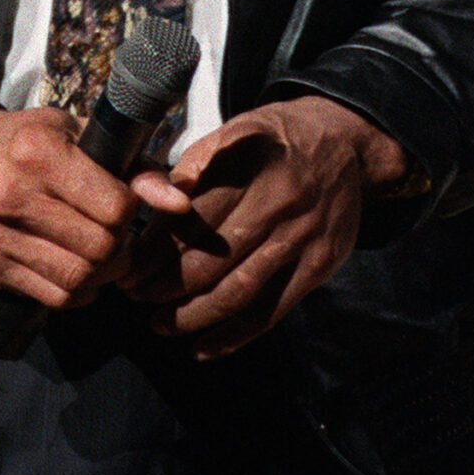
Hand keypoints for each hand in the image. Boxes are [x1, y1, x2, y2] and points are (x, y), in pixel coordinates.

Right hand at [0, 104, 190, 311]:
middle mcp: (10, 192)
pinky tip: (73, 267)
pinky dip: (76, 290)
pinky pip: (53, 298)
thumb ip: (133, 166)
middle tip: (115, 235)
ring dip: (101, 274)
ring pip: (79, 280)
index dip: (129, 212)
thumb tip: (179, 201)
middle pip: (100, 249)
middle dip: (119, 248)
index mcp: (37, 150)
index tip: (121, 204)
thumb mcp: (75, 134)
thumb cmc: (24, 142)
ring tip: (97, 254)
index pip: (114, 207)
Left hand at [119, 95, 408, 357]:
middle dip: (164, 284)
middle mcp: (279, 202)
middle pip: (211, 257)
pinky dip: (235, 336)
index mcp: (250, 165)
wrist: (346, 144)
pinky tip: (203, 347)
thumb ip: (198, 161)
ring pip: (237, 290)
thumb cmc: (277, 137)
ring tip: (158, 324)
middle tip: (133, 295)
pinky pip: (271, 311)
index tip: (127, 263)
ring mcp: (302, 238)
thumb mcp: (238, 127)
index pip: (190, 216)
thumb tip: (156, 197)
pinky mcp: (319, 265)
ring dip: (192, 315)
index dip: (154, 245)